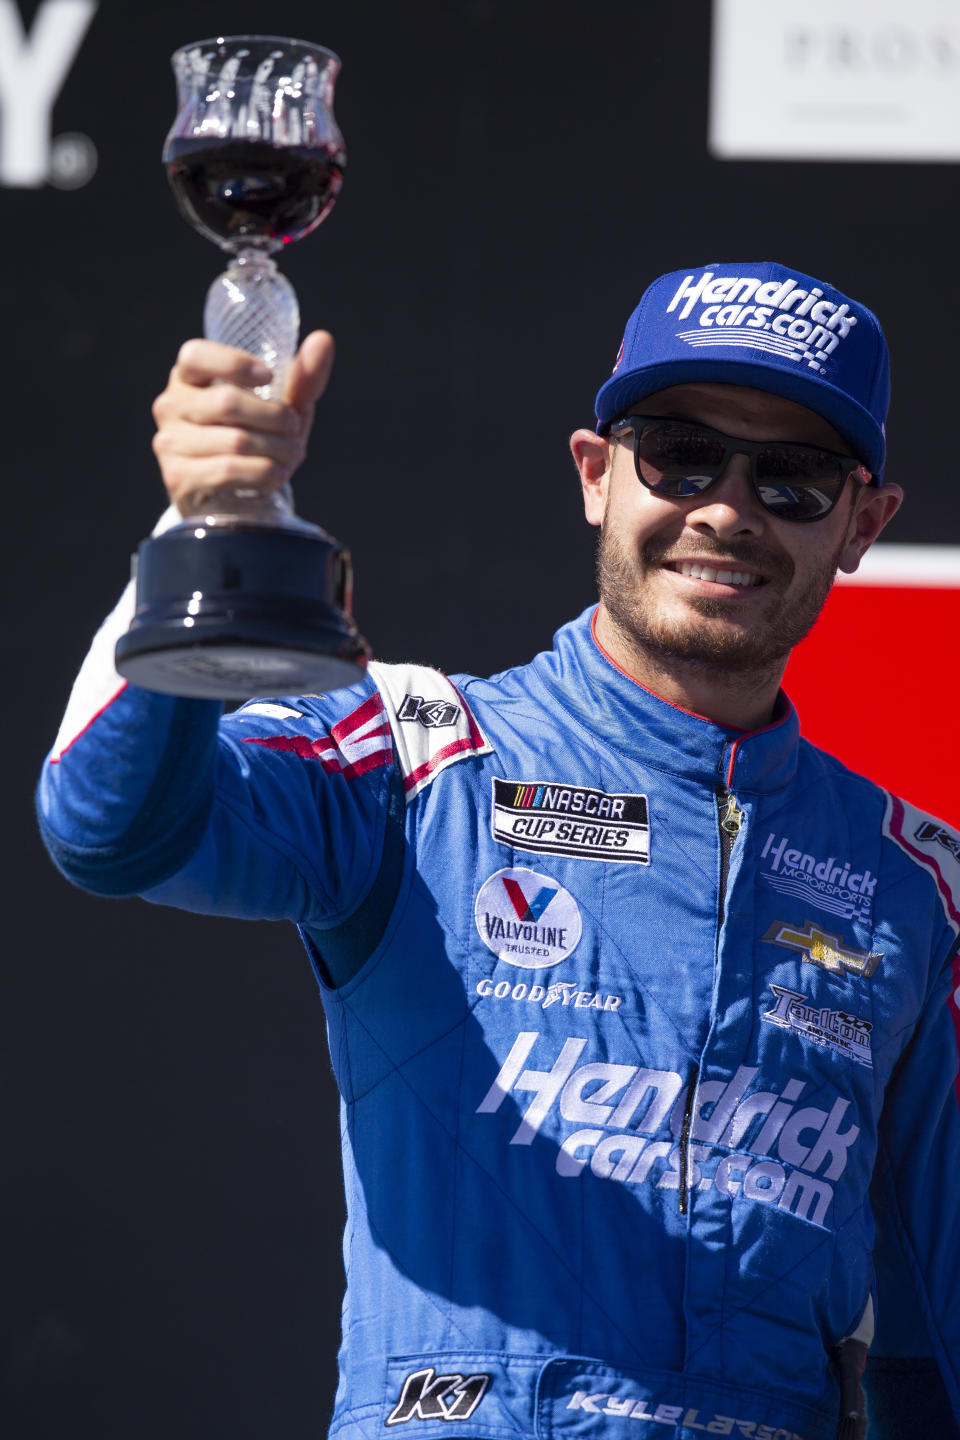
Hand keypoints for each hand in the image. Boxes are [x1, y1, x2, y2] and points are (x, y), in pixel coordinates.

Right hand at [151, 330, 334, 514]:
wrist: (236, 499)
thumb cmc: (258, 441)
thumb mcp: (283, 409)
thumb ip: (302, 378)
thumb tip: (324, 340)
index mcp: (189, 378)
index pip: (195, 355)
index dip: (234, 364)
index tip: (269, 377)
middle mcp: (171, 406)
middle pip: (227, 402)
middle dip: (275, 418)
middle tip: (294, 430)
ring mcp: (170, 442)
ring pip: (235, 441)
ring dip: (277, 450)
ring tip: (291, 456)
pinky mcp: (178, 478)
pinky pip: (228, 471)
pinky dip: (264, 474)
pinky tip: (275, 476)